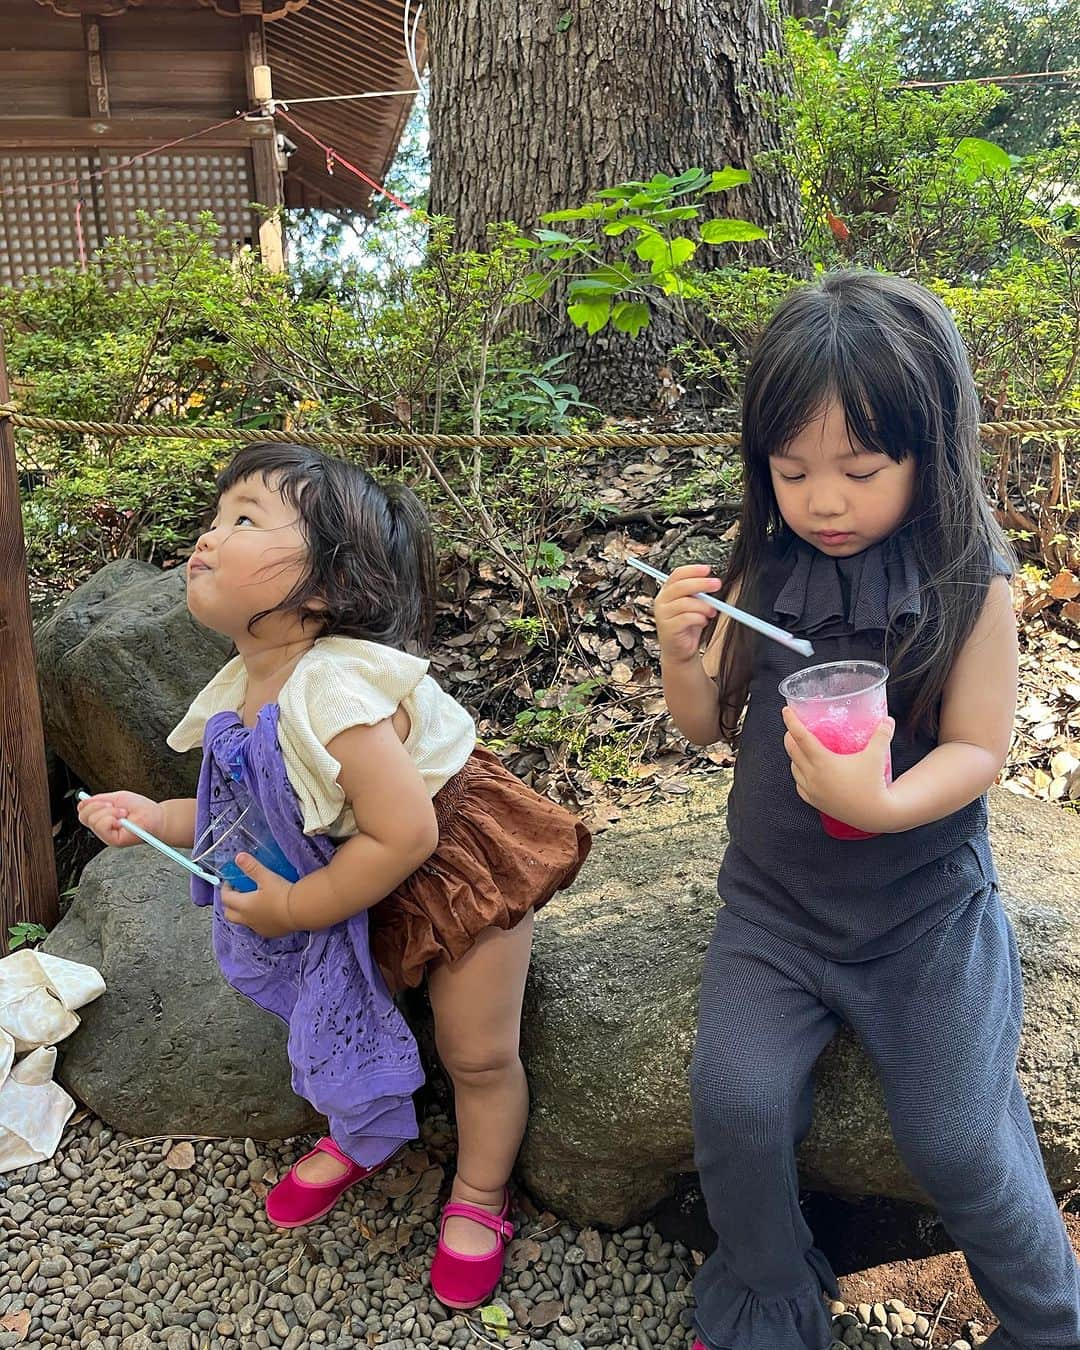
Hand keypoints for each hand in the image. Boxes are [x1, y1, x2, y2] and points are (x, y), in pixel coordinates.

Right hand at [77, 791, 164, 847]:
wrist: (156, 817)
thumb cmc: (141, 809)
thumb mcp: (118, 798)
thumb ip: (100, 799)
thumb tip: (84, 799)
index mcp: (101, 816)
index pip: (83, 811)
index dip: (90, 803)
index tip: (106, 800)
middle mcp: (102, 827)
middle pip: (83, 816)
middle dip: (99, 806)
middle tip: (116, 807)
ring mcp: (106, 835)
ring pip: (93, 820)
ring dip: (110, 812)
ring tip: (123, 814)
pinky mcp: (113, 841)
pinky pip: (101, 827)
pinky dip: (111, 819)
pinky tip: (121, 820)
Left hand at [219, 854, 298, 937]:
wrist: (299, 911)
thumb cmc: (281, 894)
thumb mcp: (266, 877)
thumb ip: (251, 867)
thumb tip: (239, 857)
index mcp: (243, 905)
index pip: (226, 898)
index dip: (225, 889)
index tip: (230, 882)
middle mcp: (247, 919)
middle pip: (229, 914)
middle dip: (230, 904)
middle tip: (237, 893)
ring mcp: (258, 927)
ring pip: (243, 922)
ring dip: (242, 913)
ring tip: (252, 902)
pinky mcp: (270, 932)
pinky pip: (258, 927)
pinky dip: (257, 919)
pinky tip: (267, 912)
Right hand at [654, 564, 723, 664]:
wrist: (679, 650)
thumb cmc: (686, 626)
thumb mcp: (693, 605)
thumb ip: (698, 593)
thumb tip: (711, 582)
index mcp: (667, 592)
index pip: (677, 574)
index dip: (692, 570)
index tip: (707, 570)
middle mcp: (662, 601)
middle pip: (681, 586)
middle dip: (701, 583)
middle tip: (716, 584)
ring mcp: (663, 615)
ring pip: (685, 603)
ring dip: (703, 606)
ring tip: (711, 612)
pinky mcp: (668, 628)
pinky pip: (687, 618)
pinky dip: (699, 618)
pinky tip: (703, 622)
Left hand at [782, 708, 896, 834]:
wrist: (874, 814)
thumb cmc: (874, 785)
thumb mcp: (876, 756)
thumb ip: (881, 735)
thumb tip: (888, 719)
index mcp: (823, 762)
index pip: (801, 737)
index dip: (792, 722)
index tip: (786, 711)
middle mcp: (813, 776)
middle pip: (793, 751)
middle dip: (790, 736)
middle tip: (793, 728)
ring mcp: (812, 790)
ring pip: (794, 768)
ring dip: (794, 756)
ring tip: (799, 748)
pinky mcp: (815, 801)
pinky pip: (799, 785)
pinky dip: (799, 774)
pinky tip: (803, 771)